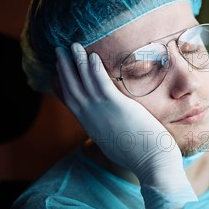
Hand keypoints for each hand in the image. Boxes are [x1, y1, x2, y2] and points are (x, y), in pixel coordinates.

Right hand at [55, 44, 196, 208]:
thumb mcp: (115, 143)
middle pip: (71, 87)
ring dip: (76, 61)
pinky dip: (94, 69)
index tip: (57, 70)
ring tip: (72, 45)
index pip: (70, 101)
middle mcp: (90, 117)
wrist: (151, 163)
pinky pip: (101, 83)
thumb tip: (112, 130)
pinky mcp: (116, 106)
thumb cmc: (138, 155)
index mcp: (90, 125)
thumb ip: (109, 132)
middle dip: (63, 67)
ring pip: (83, 82)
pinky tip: (91, 56)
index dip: (62, 83)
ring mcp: (101, 111)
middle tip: (58, 50)